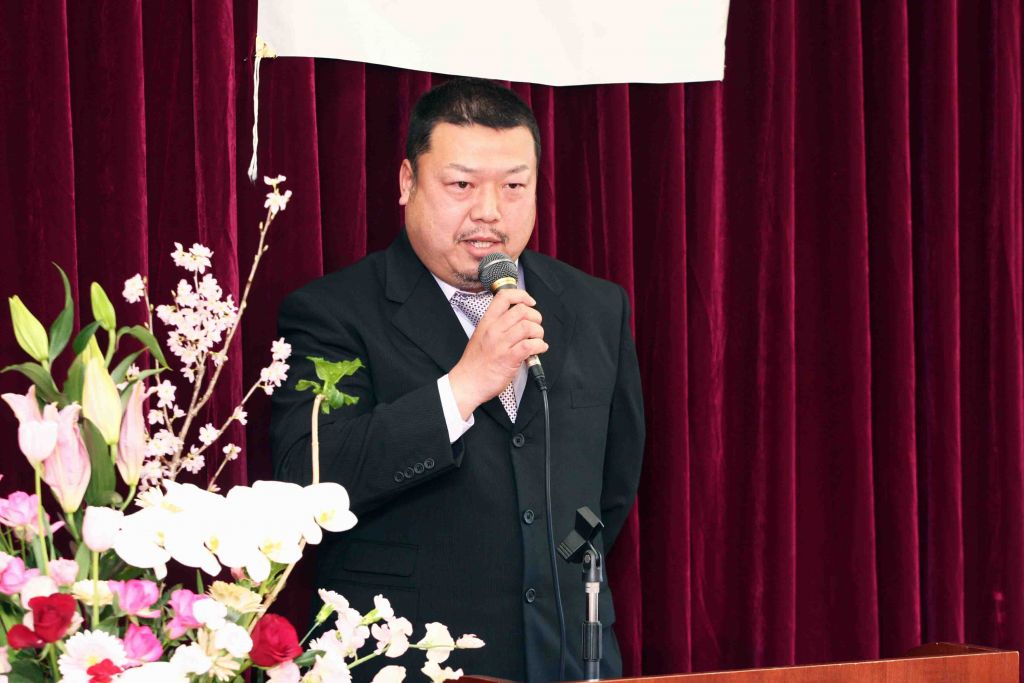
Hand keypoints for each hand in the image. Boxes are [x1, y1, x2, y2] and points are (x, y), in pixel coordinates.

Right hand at [448, 289, 547, 418]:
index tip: (530, 301)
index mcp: (487, 322)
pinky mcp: (509, 358)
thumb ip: (497, 325)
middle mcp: (494, 330)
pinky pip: (530, 345)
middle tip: (535, 325)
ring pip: (528, 326)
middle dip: (535, 316)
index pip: (504, 297)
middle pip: (521, 310)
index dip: (521, 295)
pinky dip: (540, 346)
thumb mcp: (481, 335)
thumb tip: (519, 319)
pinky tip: (539, 349)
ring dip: (538, 332)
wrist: (467, 383)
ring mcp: (501, 344)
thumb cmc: (475, 363)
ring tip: (537, 339)